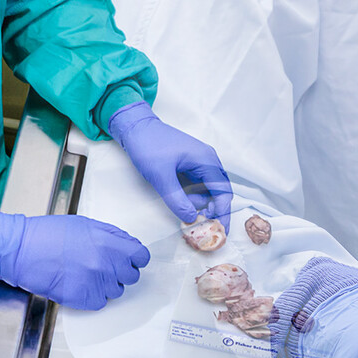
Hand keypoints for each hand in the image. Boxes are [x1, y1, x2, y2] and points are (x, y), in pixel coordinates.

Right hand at [0, 213, 147, 309]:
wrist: (22, 250)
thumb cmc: (47, 234)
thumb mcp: (85, 224)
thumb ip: (111, 235)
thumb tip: (128, 245)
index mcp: (108, 243)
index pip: (141, 257)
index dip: (135, 258)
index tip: (130, 259)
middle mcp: (105, 265)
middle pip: (131, 276)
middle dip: (120, 271)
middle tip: (103, 265)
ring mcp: (94, 283)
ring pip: (116, 291)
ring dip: (106, 284)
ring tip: (86, 273)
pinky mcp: (82, 299)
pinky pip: (100, 302)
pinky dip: (92, 296)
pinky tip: (79, 283)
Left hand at [106, 101, 231, 224]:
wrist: (135, 128)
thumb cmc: (148, 145)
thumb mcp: (161, 176)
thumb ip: (176, 199)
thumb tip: (191, 218)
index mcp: (206, 160)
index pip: (223, 191)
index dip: (223, 212)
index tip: (219, 230)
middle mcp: (207, 160)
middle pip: (220, 191)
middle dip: (214, 211)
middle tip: (204, 228)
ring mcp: (200, 162)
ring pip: (209, 189)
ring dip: (202, 204)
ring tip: (189, 217)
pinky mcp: (190, 165)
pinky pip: (199, 185)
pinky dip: (195, 197)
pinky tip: (184, 205)